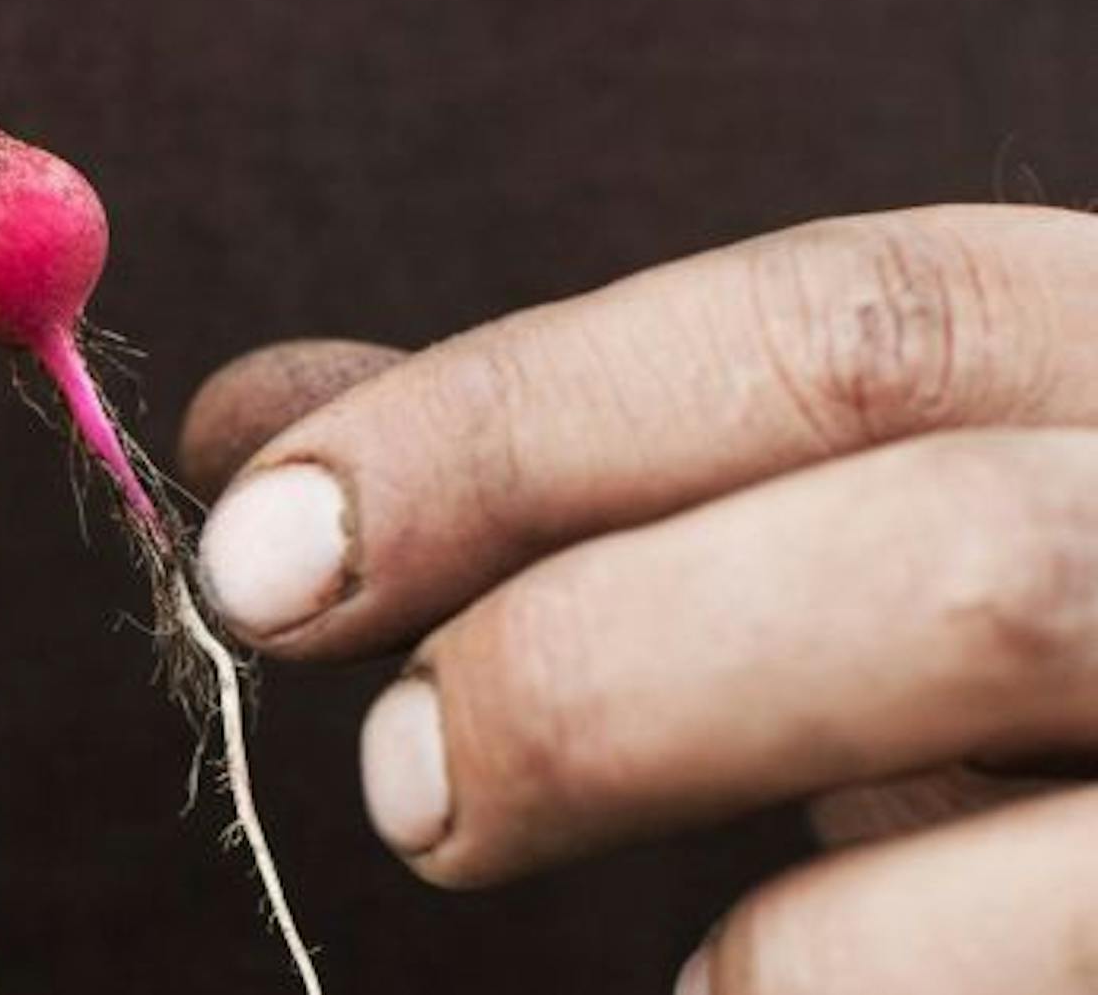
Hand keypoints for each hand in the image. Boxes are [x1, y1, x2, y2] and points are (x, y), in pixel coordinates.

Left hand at [184, 206, 1097, 993]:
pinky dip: (827, 991)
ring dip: (752, 911)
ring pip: (1051, 832)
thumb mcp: (816, 505)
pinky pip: (1049, 993)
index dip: (512, 426)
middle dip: (606, 670)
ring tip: (528, 894)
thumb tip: (240, 431)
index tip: (252, 534)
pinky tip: (719, 992)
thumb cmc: (984, 656)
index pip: (844, 330)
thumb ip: (565, 456)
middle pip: (956, 568)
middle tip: (400, 784)